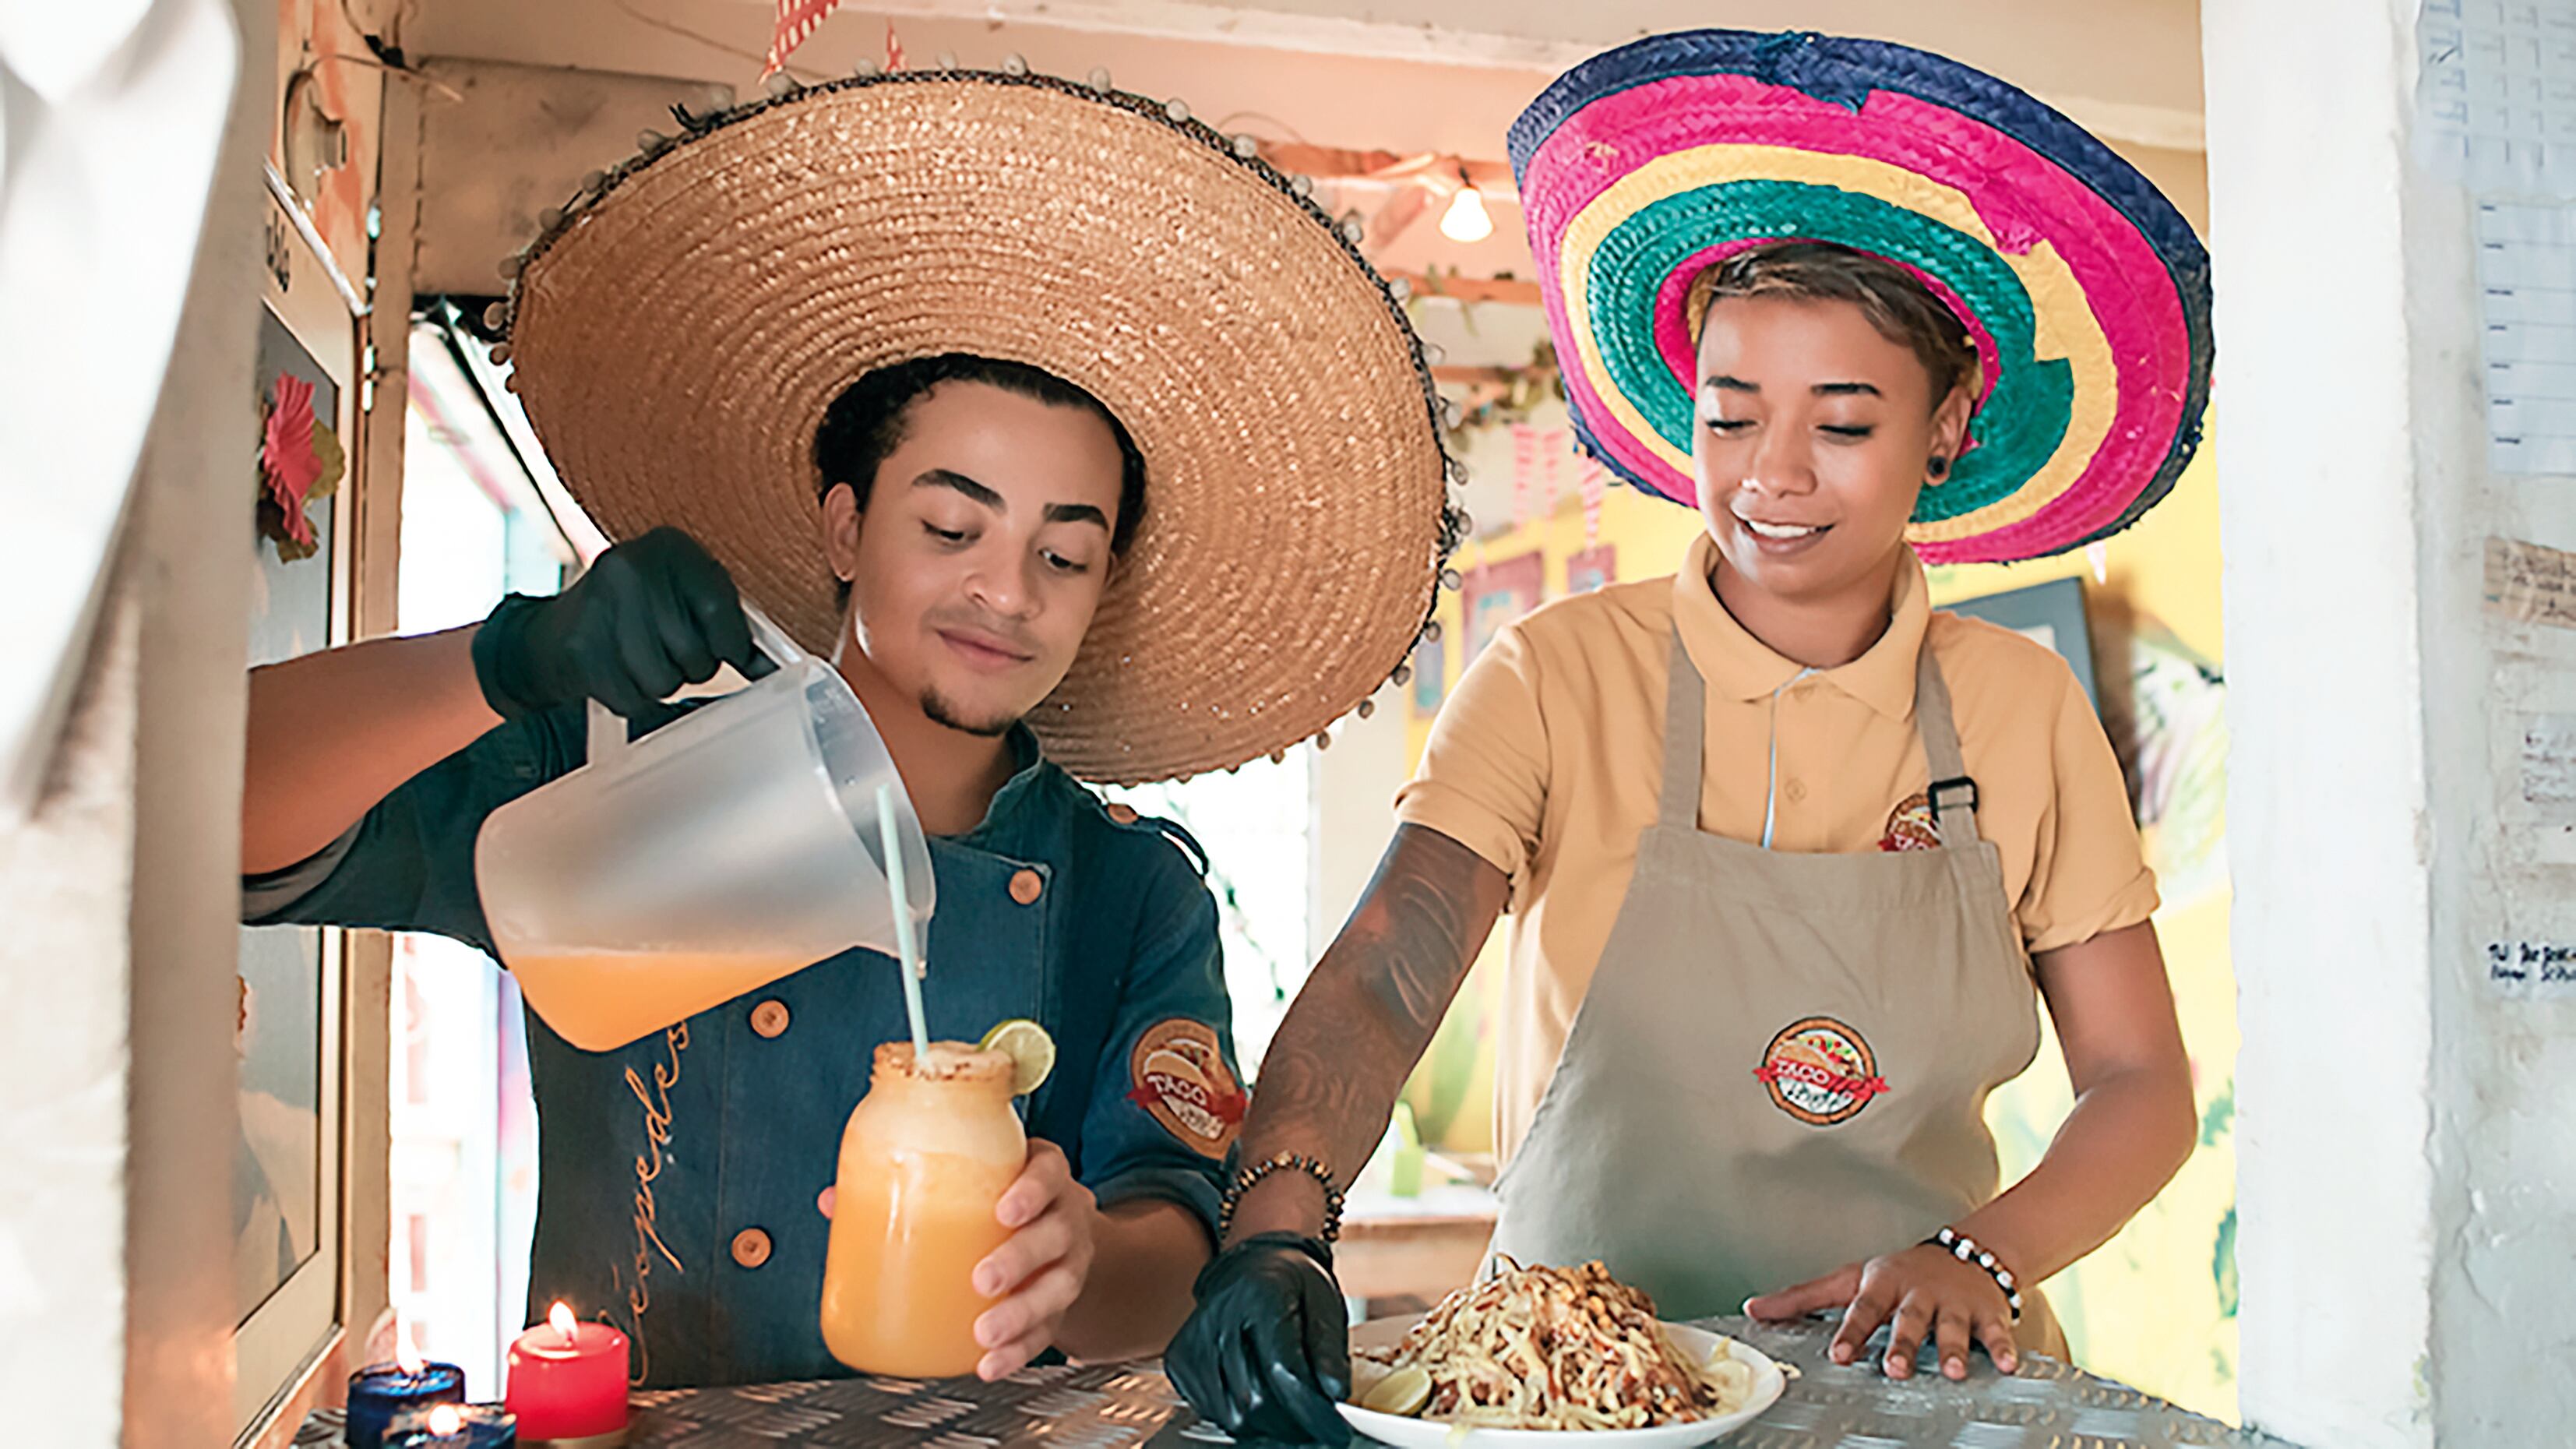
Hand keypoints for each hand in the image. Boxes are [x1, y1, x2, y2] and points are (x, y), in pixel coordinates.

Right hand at [471, 526, 772, 719]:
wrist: (548, 635)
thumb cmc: (635, 617)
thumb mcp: (680, 598)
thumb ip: (727, 624)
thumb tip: (777, 671)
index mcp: (670, 546)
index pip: (723, 613)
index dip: (731, 645)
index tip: (730, 652)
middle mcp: (633, 567)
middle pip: (696, 654)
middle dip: (691, 666)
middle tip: (669, 651)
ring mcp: (600, 606)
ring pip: (665, 681)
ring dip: (661, 685)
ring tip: (642, 660)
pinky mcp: (579, 648)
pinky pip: (633, 700)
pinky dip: (632, 699)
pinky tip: (616, 673)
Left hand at [817, 1139, 1098, 1380]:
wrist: (1053, 1232)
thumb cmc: (1002, 1197)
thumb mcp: (971, 1180)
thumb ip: (907, 1185)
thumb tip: (833, 1200)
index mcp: (1041, 1178)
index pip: (1048, 1173)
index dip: (1032, 1191)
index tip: (1004, 1210)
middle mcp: (1062, 1218)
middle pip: (1054, 1234)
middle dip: (1019, 1259)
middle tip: (982, 1280)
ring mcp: (1066, 1263)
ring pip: (1058, 1287)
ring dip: (1021, 1313)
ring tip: (984, 1332)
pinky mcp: (1058, 1306)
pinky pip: (1047, 1332)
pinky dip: (1018, 1351)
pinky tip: (989, 1363)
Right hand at [1164, 1234, 1350, 1444]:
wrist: (1250, 1267)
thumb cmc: (1290, 1286)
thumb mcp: (1323, 1303)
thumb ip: (1330, 1349)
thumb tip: (1334, 1392)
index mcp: (1259, 1295)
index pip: (1281, 1369)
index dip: (1309, 1407)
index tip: (1332, 1428)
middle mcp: (1218, 1316)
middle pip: (1253, 1399)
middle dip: (1290, 1420)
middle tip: (1312, 1419)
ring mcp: (1193, 1339)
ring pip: (1230, 1413)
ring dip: (1263, 1421)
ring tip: (1284, 1403)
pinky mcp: (1179, 1359)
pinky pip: (1210, 1410)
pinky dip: (1237, 1413)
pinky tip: (1253, 1393)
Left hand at [1746, 1245, 2020, 1380]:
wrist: (1966, 1251)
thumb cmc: (1898, 1273)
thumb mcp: (1849, 1278)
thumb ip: (1803, 1297)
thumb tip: (1753, 1309)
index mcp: (1881, 1285)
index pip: (1862, 1309)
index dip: (1851, 1332)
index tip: (1840, 1355)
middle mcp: (1918, 1293)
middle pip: (1909, 1321)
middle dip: (1903, 1344)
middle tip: (1895, 1368)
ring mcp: (1954, 1303)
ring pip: (1953, 1327)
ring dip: (1955, 1348)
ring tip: (1954, 1371)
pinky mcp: (1987, 1312)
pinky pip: (1997, 1330)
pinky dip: (2003, 1347)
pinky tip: (2007, 1366)